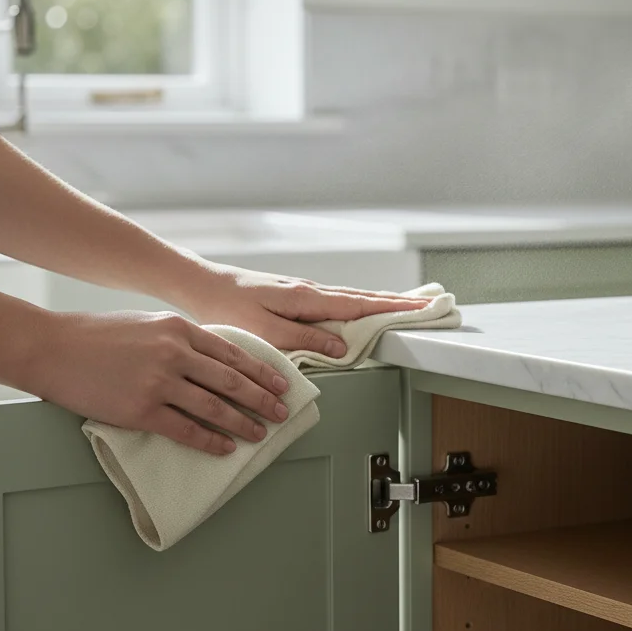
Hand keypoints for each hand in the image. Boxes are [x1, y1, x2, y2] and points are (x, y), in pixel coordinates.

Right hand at [36, 310, 291, 453]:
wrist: (51, 347)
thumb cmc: (97, 334)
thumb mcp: (149, 323)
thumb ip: (180, 338)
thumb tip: (213, 359)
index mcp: (179, 329)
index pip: (233, 353)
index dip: (262, 372)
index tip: (282, 384)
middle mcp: (174, 353)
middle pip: (231, 381)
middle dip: (261, 399)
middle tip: (281, 412)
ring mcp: (158, 382)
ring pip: (214, 407)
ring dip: (242, 423)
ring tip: (259, 434)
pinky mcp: (141, 410)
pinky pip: (185, 430)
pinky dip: (210, 441)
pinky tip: (224, 448)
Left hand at [177, 264, 431, 356]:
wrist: (200, 284)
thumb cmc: (227, 308)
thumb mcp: (265, 331)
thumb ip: (305, 340)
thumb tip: (343, 346)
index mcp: (308, 298)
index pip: (362, 305)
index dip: (394, 309)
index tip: (423, 309)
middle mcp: (311, 291)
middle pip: (364, 298)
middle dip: (398, 302)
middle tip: (430, 305)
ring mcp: (304, 292)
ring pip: (352, 298)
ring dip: (381, 302)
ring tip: (407, 306)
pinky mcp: (296, 296)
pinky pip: (337, 301)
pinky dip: (358, 304)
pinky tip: (362, 309)